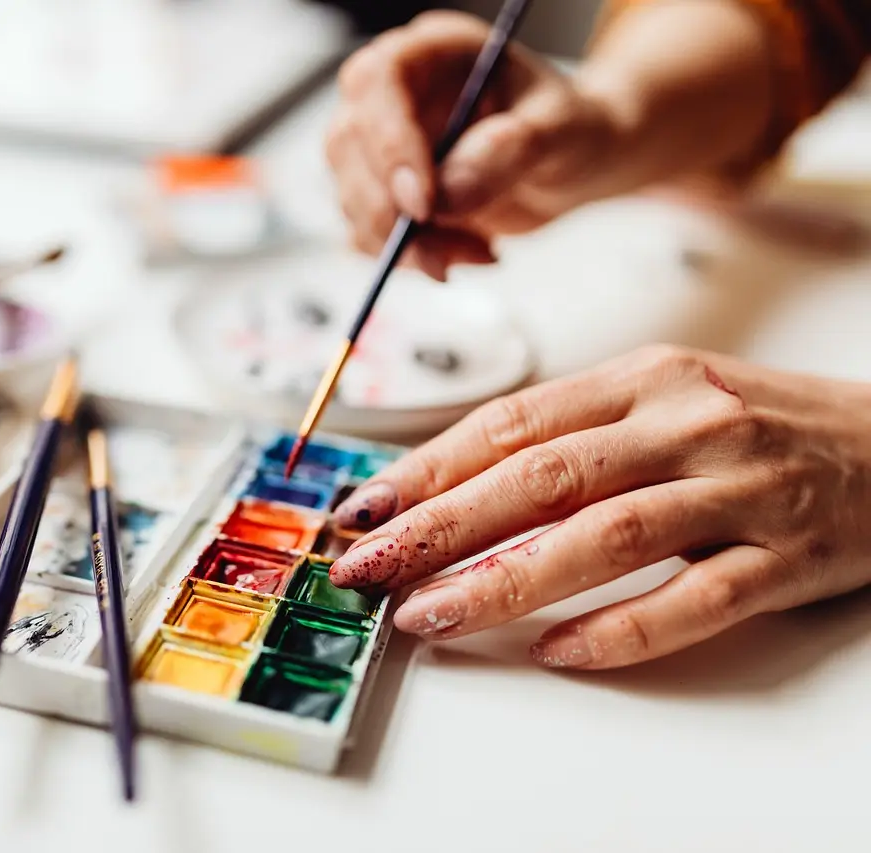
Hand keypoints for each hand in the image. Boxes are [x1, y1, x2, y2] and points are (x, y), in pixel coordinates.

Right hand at [325, 11, 632, 279]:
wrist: (571, 163)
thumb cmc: (569, 128)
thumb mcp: (562, 129)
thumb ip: (511, 150)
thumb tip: (450, 192)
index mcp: (431, 52)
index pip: (378, 81)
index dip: (389, 143)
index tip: (424, 204)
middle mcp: (392, 94)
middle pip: (348, 145)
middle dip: (390, 211)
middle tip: (442, 252)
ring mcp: (378, 146)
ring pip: (353, 199)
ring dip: (407, 244)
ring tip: (478, 250)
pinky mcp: (381, 193)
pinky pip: (367, 235)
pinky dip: (413, 259)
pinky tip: (467, 252)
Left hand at [328, 345, 870, 668]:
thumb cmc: (756, 425)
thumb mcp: (659, 400)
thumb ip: (569, 433)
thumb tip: (450, 480)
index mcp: (644, 379)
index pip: (514, 422)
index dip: (430, 466)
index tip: (364, 506)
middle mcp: (687, 423)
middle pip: (544, 476)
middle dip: (442, 525)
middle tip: (371, 568)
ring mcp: (739, 490)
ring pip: (607, 537)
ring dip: (507, 579)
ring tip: (432, 615)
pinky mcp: (787, 556)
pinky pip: (696, 601)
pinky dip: (621, 629)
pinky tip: (558, 651)